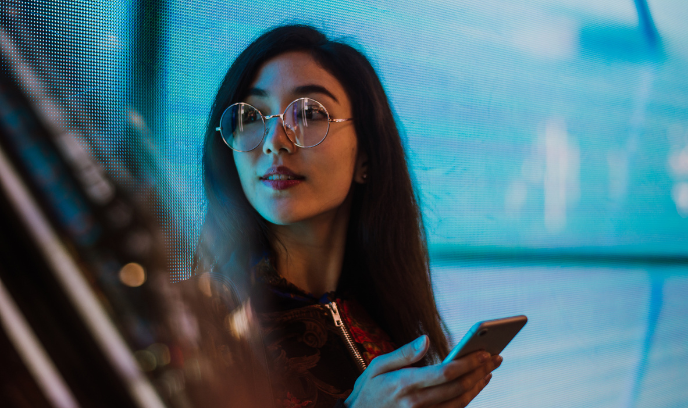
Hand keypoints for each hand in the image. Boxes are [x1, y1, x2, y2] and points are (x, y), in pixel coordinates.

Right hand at [344, 335, 501, 407]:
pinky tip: (475, 386)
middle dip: (480, 371)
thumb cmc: (368, 391)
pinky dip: (468, 399)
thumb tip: (425, 339)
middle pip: (457, 387)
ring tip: (489, 371)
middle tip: (495, 358)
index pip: (445, 372)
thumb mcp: (377, 366)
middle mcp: (416, 402)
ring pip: (460, 402)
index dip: (469, 362)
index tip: (484, 352)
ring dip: (478, 386)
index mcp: (404, 383)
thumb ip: (403, 353)